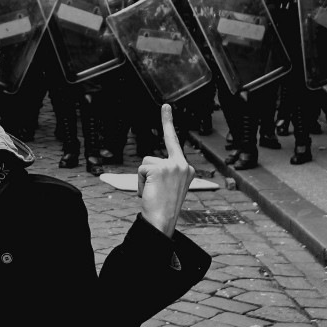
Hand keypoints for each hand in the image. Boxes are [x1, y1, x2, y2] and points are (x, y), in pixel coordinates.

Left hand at [137, 103, 194, 237]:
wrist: (163, 220)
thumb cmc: (163, 208)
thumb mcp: (169, 187)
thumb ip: (164, 173)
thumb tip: (150, 168)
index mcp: (186, 169)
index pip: (174, 142)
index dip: (167, 122)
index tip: (165, 106)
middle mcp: (183, 164)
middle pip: (151, 159)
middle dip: (149, 164)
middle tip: (160, 143)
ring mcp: (173, 165)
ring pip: (145, 164)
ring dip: (143, 180)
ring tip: (153, 193)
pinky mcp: (161, 168)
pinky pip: (141, 170)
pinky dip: (140, 182)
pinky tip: (149, 192)